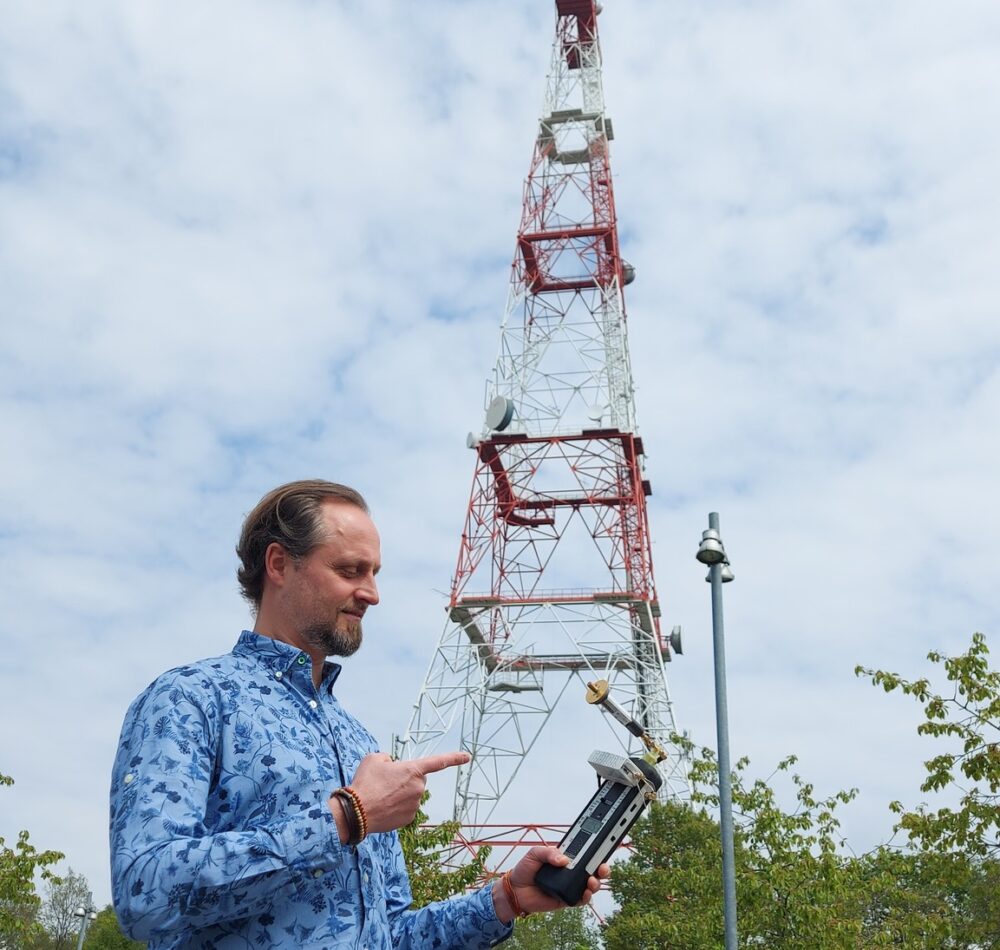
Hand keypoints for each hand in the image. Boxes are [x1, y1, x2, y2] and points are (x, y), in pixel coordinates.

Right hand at [340, 751, 469, 834]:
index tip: (467, 756)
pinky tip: (383, 806)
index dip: (454, 758)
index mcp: (413, 770)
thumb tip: (392, 765)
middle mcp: (419, 788)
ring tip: (380, 795)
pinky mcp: (409, 819)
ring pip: (410, 794)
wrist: (356, 812)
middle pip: (417, 779)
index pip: (438, 761)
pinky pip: (405, 808)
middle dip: (406, 779)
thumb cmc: (365, 782)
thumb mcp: (374, 759)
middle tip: (386, 781)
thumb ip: (388, 758)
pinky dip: (396, 806)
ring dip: (400, 793)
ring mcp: (415, 805)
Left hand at [491, 846, 609, 923]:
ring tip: (592, 880)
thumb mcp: (535, 853)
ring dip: (596, 882)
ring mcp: (569, 885)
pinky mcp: (566, 899)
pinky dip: (586, 897)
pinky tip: (585, 892)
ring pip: (590, 884)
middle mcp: (570, 871)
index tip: (603, 847)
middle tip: (602, 866)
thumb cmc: (525, 869)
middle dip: (602, 867)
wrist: (515, 890)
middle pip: (591, 869)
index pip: (583, 853)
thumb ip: (549, 853)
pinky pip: (581, 899)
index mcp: (564, 858)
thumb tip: (563, 859)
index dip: (594, 850)